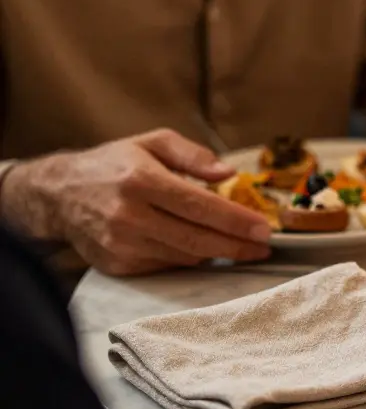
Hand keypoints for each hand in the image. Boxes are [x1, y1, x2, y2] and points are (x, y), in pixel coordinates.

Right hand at [0, 129, 271, 275]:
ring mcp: (121, 244)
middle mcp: (129, 216)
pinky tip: (203, 247)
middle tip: (264, 246)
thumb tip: (227, 172)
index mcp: (141, 181)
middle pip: (197, 239)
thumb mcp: (152, 142)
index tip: (264, 229)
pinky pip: (167, 265)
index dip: (236, 221)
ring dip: (217, 253)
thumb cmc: (113, 164)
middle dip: (237, 246)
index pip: (200, 206)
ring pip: (185, 256)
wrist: (58, 194)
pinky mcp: (117, 265)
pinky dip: (189, 257)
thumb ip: (192, 155)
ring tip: (240, 246)